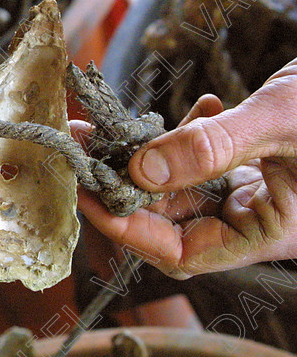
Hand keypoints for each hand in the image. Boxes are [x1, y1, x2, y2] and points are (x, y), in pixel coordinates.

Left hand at [73, 59, 296, 278]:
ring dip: (143, 157)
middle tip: (81, 147)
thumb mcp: (284, 120)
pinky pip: (206, 162)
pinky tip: (194, 106)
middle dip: (121, 185)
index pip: (179, 251)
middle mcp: (258, 218)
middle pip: (170, 220)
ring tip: (106, 125)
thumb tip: (143, 167)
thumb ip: (216, 145)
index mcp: (270, 230)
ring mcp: (257, 191)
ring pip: (181, 187)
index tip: (85, 191)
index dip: (127, 226)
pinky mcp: (257, 164)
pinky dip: (187, 137)